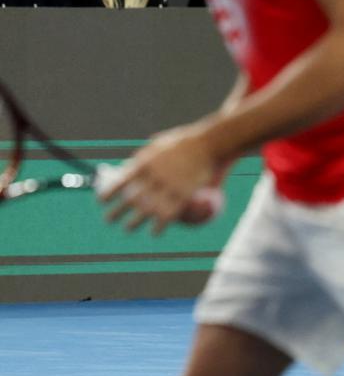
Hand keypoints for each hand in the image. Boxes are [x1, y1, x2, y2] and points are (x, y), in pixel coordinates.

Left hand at [102, 125, 221, 234]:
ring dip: (134, 222)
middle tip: (108, 220)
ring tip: (127, 228)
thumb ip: (143, 157)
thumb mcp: (158, 144)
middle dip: (116, 212)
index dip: (108, 193)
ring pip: (147, 210)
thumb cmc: (184, 142)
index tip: (101, 202)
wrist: (209, 144)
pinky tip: (154, 233)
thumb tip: (129, 167)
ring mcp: (169, 187)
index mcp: (145, 163)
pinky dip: (160, 226)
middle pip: (131, 199)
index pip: (120, 182)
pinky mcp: (184, 195)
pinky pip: (169, 214)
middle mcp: (154, 176)